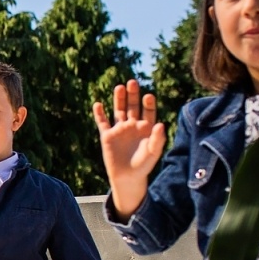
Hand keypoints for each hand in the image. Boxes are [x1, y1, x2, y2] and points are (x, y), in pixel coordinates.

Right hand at [92, 79, 166, 218]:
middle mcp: (133, 125)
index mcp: (146, 128)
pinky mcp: (107, 135)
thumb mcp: (153, 153)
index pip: (148, 111)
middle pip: (133, 106)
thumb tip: (160, 124)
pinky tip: (98, 104)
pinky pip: (102, 122)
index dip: (148, 103)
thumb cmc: (143, 165)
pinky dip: (99, 113)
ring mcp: (119, 129)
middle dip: (133, 94)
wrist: (127, 177)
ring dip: (119, 99)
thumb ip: (158, 139)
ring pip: (118, 110)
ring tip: (119, 87)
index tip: (148, 97)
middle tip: (132, 82)